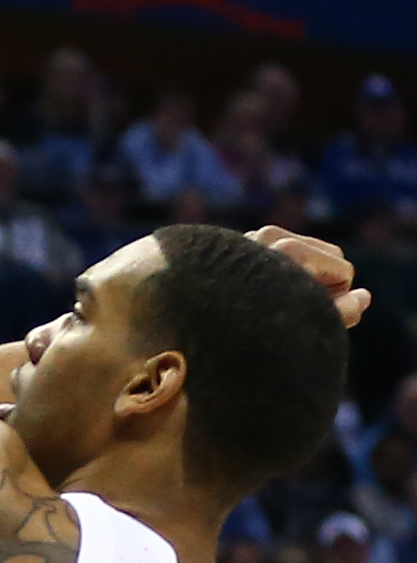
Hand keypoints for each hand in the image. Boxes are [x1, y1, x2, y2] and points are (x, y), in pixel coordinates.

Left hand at [251, 226, 370, 327]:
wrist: (200, 321)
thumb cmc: (261, 326)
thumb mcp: (311, 323)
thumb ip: (345, 311)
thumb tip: (363, 296)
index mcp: (291, 249)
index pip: (344, 271)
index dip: (337, 296)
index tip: (310, 311)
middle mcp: (272, 236)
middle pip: (327, 255)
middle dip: (324, 280)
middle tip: (298, 306)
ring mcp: (256, 237)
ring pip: (304, 252)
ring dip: (303, 274)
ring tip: (277, 300)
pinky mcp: (244, 243)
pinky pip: (283, 252)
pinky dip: (283, 269)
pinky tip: (263, 290)